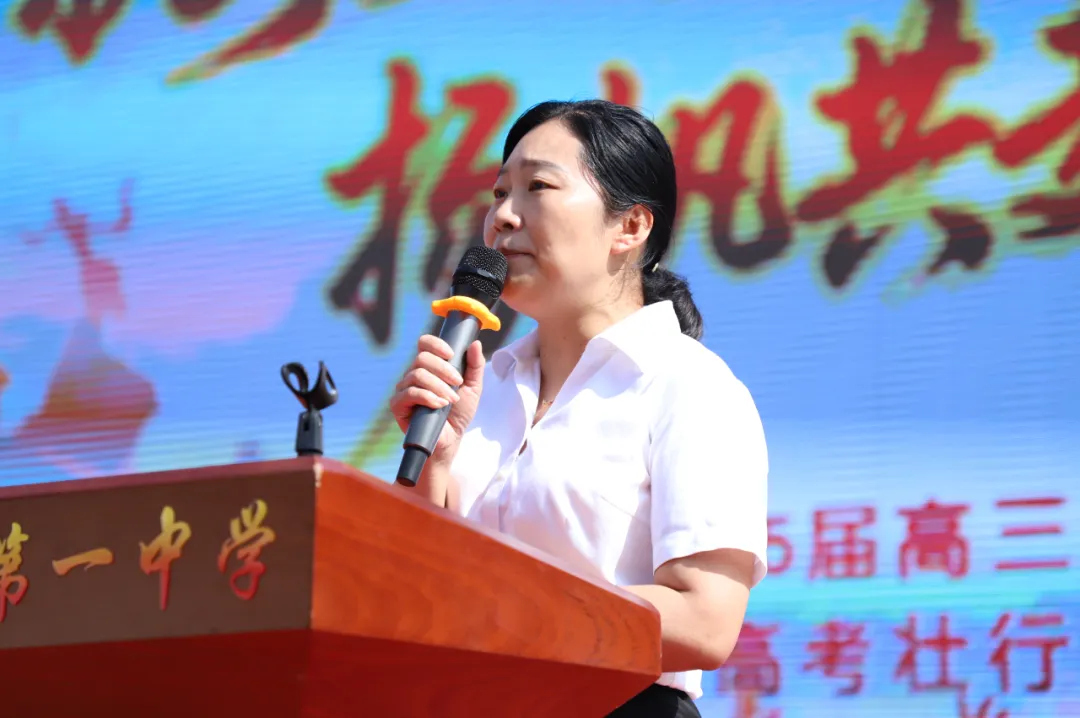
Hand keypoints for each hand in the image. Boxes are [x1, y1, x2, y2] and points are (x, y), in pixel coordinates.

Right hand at [390, 336, 484, 462]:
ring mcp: (404, 389)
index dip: (436, 344)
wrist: (451, 440)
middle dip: (443, 370)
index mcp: (429, 367)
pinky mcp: (398, 405)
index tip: (451, 354)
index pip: (424, 344)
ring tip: (451, 400)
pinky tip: (439, 405)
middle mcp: (413, 374)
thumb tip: (475, 343)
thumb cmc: (459, 413)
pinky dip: (427, 397)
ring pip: (417, 375)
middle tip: (457, 384)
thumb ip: (475, 366)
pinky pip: (409, 393)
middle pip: (421, 358)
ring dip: (439, 386)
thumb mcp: (473, 387)